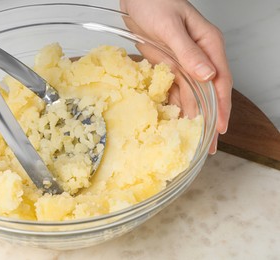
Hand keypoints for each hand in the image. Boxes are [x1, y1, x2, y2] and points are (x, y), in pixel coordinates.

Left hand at [121, 0, 232, 153]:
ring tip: (192, 139)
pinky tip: (175, 121)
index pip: (220, 80)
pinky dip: (176, 105)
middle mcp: (200, 57)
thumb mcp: (171, 27)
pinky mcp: (168, 65)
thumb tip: (208, 76)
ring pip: (192, 94)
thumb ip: (189, 52)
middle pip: (208, 93)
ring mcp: (184, 62)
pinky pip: (174, 89)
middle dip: (209, 119)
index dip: (222, 106)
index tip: (220, 128)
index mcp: (208, 45)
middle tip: (209, 146)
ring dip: (192, 116)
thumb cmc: (155, 3)